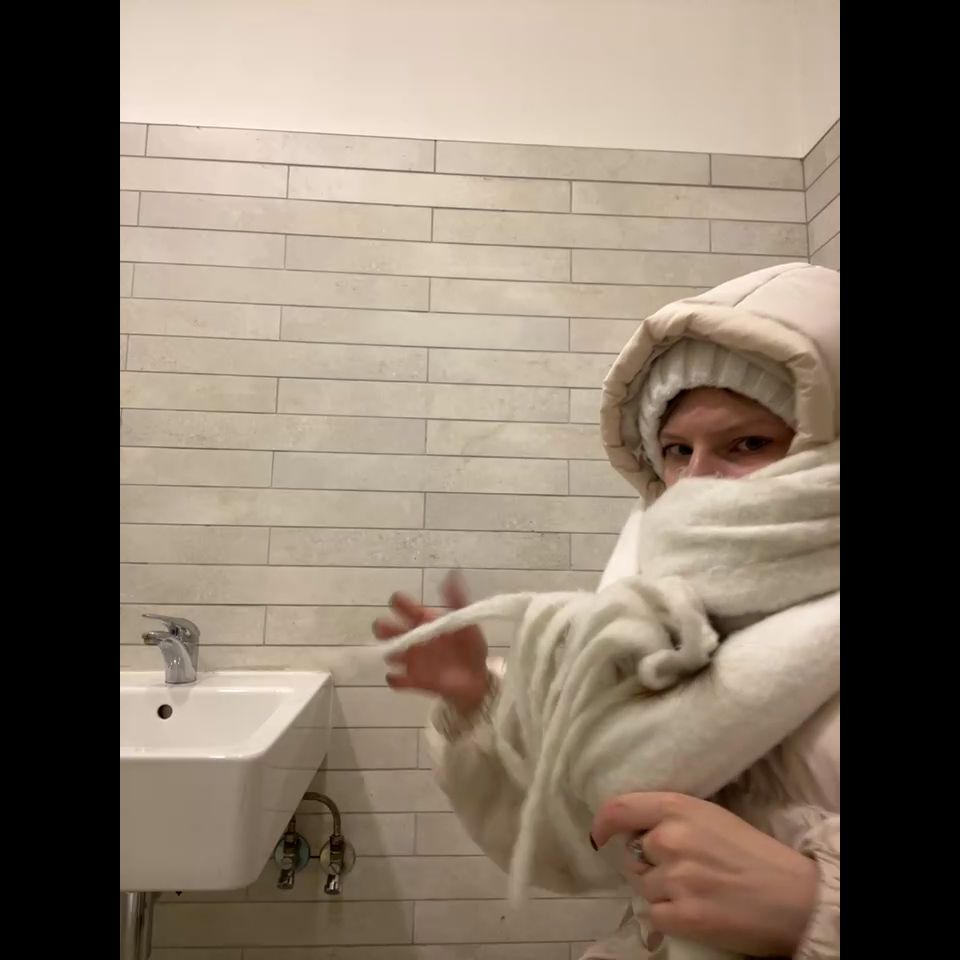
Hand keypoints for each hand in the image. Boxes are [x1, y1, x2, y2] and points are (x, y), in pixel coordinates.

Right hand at [372, 570, 488, 716]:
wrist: (476, 679)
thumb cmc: (469, 646)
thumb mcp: (466, 622)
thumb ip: (457, 600)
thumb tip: (453, 573)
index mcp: (423, 620)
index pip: (401, 605)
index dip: (398, 602)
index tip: (404, 606)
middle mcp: (412, 638)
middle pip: (384, 628)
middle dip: (383, 628)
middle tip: (390, 631)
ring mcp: (410, 660)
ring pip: (387, 653)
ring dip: (391, 653)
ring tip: (402, 655)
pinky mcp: (412, 680)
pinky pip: (394, 679)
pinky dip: (395, 678)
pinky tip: (403, 677)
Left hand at [591, 793, 817, 956]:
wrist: (793, 897)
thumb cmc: (754, 852)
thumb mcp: (710, 816)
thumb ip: (670, 818)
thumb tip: (636, 831)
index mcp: (676, 807)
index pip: (620, 809)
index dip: (602, 823)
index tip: (600, 835)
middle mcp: (669, 839)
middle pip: (633, 855)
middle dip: (651, 864)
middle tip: (686, 870)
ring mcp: (674, 879)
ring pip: (643, 887)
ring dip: (662, 891)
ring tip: (698, 891)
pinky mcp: (681, 916)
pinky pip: (654, 915)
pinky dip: (670, 916)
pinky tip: (697, 911)